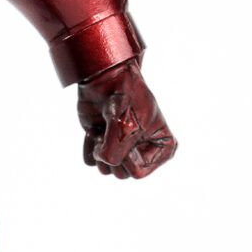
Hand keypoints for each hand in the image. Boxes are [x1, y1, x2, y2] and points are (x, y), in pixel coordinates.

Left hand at [77, 62, 177, 180]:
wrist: (106, 76)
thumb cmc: (125, 95)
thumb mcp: (125, 125)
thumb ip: (115, 151)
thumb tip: (104, 162)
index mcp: (162, 149)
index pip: (138, 173)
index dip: (125, 157)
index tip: (125, 133)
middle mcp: (144, 153)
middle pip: (122, 175)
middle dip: (111, 153)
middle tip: (111, 130)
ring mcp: (123, 150)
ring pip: (106, 171)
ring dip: (99, 149)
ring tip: (103, 128)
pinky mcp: (103, 145)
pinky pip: (91, 162)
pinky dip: (88, 146)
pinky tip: (95, 129)